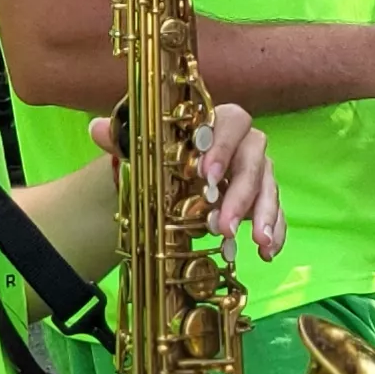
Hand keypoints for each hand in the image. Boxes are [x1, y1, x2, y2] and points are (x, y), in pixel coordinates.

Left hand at [89, 107, 283, 260]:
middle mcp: (244, 145)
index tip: (205, 176)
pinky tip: (268, 252)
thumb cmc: (167, 157)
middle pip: (254, 160)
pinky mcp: (265, 199)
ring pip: (269, 187)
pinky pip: (278, 212)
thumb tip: (96, 129)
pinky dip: (277, 230)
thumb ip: (123, 140)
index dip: (222, 146)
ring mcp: (258, 172)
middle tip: (222, 226)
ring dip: (264, 215)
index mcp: (218, 123)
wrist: (176, 178)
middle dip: (240, 194)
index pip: (231, 122)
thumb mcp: (144, 149)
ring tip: (257, 242)